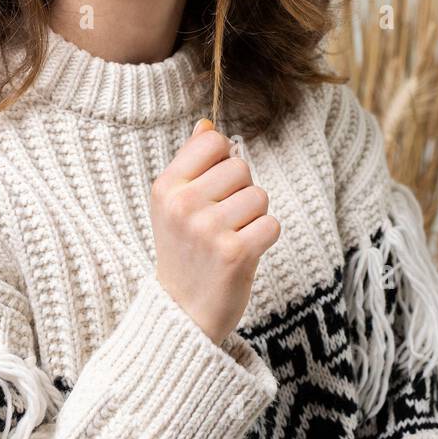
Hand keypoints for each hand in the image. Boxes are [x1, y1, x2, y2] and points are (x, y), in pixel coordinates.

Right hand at [151, 118, 281, 345]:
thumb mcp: (173, 205)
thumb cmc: (184, 252)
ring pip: (259, 195)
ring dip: (254, 217)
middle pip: (241, 166)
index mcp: (166, 187)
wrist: (183, 314)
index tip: (214, 188)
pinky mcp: (235, 253)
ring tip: (231, 238)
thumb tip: (206, 124)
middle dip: (241, 191)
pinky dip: (265, 238)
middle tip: (222, 222)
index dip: (223, 160)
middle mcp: (183, 205)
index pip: (212, 140)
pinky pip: (272, 224)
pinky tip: (244, 253)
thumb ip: (191, 163)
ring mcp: (208, 229)